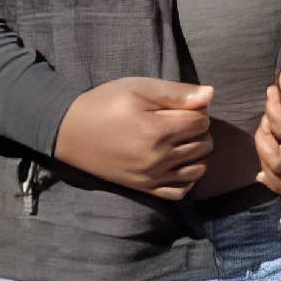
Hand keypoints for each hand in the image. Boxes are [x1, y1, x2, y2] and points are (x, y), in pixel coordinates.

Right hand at [54, 77, 214, 198]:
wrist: (69, 131)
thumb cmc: (104, 104)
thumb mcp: (138, 88)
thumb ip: (176, 93)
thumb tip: (211, 95)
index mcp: (157, 131)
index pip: (202, 122)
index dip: (196, 110)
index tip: (180, 106)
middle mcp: (158, 158)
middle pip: (204, 145)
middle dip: (198, 130)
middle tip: (179, 121)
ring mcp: (151, 176)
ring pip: (198, 169)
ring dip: (197, 153)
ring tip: (180, 140)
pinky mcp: (144, 188)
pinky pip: (180, 192)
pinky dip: (187, 179)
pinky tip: (179, 164)